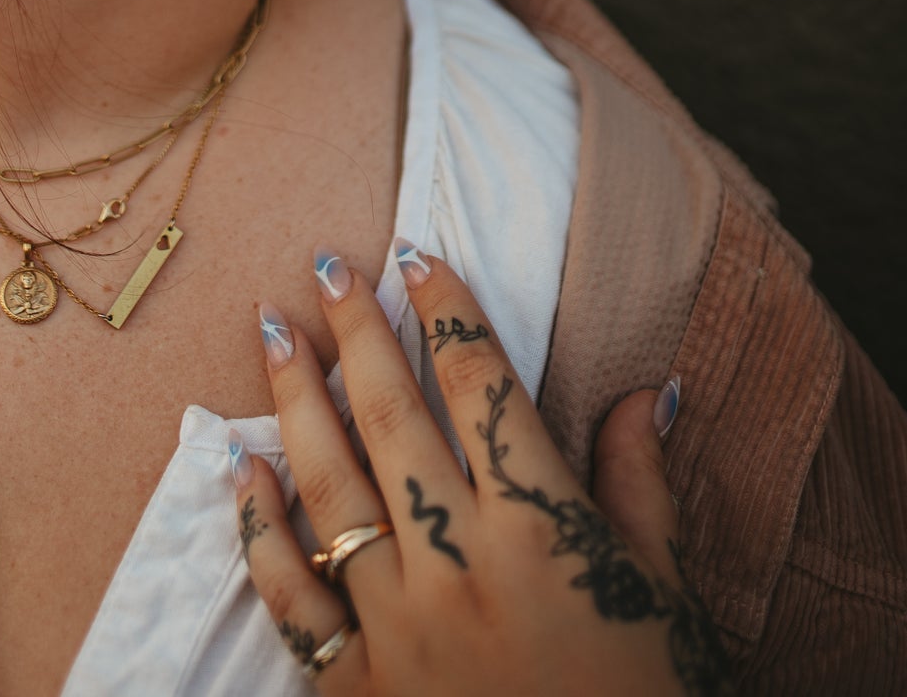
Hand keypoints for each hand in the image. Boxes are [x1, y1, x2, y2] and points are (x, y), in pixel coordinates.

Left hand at [231, 243, 729, 692]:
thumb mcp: (665, 594)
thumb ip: (642, 487)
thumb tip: (648, 389)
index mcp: (541, 532)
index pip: (484, 389)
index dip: (450, 313)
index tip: (419, 253)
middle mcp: (461, 566)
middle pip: (393, 417)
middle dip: (358, 329)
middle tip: (327, 262)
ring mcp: (401, 628)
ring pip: (331, 489)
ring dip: (295, 400)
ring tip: (272, 326)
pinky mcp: (358, 690)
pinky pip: (292, 598)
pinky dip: (259, 529)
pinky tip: (240, 466)